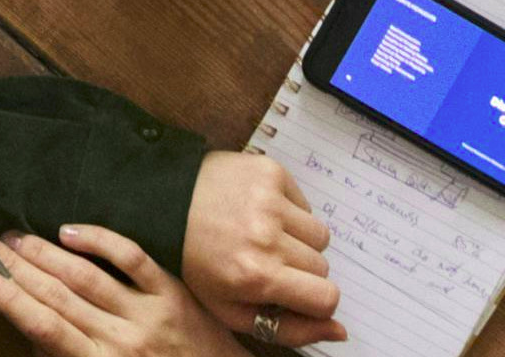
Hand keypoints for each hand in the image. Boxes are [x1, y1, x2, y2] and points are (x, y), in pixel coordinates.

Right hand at [0, 224, 239, 356]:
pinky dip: (99, 241)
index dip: (9, 299)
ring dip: (45, 252)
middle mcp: (120, 340)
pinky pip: (132, 258)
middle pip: (57, 295)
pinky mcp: (172, 292)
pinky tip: (69, 230)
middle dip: (16, 267)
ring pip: (86, 275)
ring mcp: (147, 313)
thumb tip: (35, 332)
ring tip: (15, 235)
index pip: (45, 327)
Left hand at [174, 155, 344, 349]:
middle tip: (269, 264)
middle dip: (302, 271)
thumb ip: (289, 329)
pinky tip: (260, 214)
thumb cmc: (196, 262)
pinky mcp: (272, 172)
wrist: (164, 204)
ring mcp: (270, 201)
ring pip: (319, 234)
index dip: (316, 301)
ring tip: (266, 238)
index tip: (299, 295)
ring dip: (299, 241)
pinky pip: (306, 203)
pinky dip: (290, 212)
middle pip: (322, 266)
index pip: (326, 298)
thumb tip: (340, 331)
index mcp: (256, 276)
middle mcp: (266, 237)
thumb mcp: (231, 310)